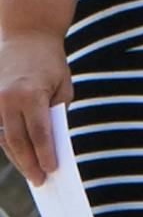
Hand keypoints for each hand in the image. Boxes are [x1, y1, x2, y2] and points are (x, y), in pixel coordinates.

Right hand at [0, 32, 71, 187]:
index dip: (45, 154)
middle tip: (41, 180)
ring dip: (17, 156)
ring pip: (3, 138)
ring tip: (30, 171)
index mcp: (30, 95)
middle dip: (30, 163)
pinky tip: (17, 154)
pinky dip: (6, 143)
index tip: (52, 171)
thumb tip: (53, 144)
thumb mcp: (62, 87)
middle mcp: (6, 99)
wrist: (26, 36)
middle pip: (18, 141)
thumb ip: (57, 114)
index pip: (39, 133)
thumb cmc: (50, 63)